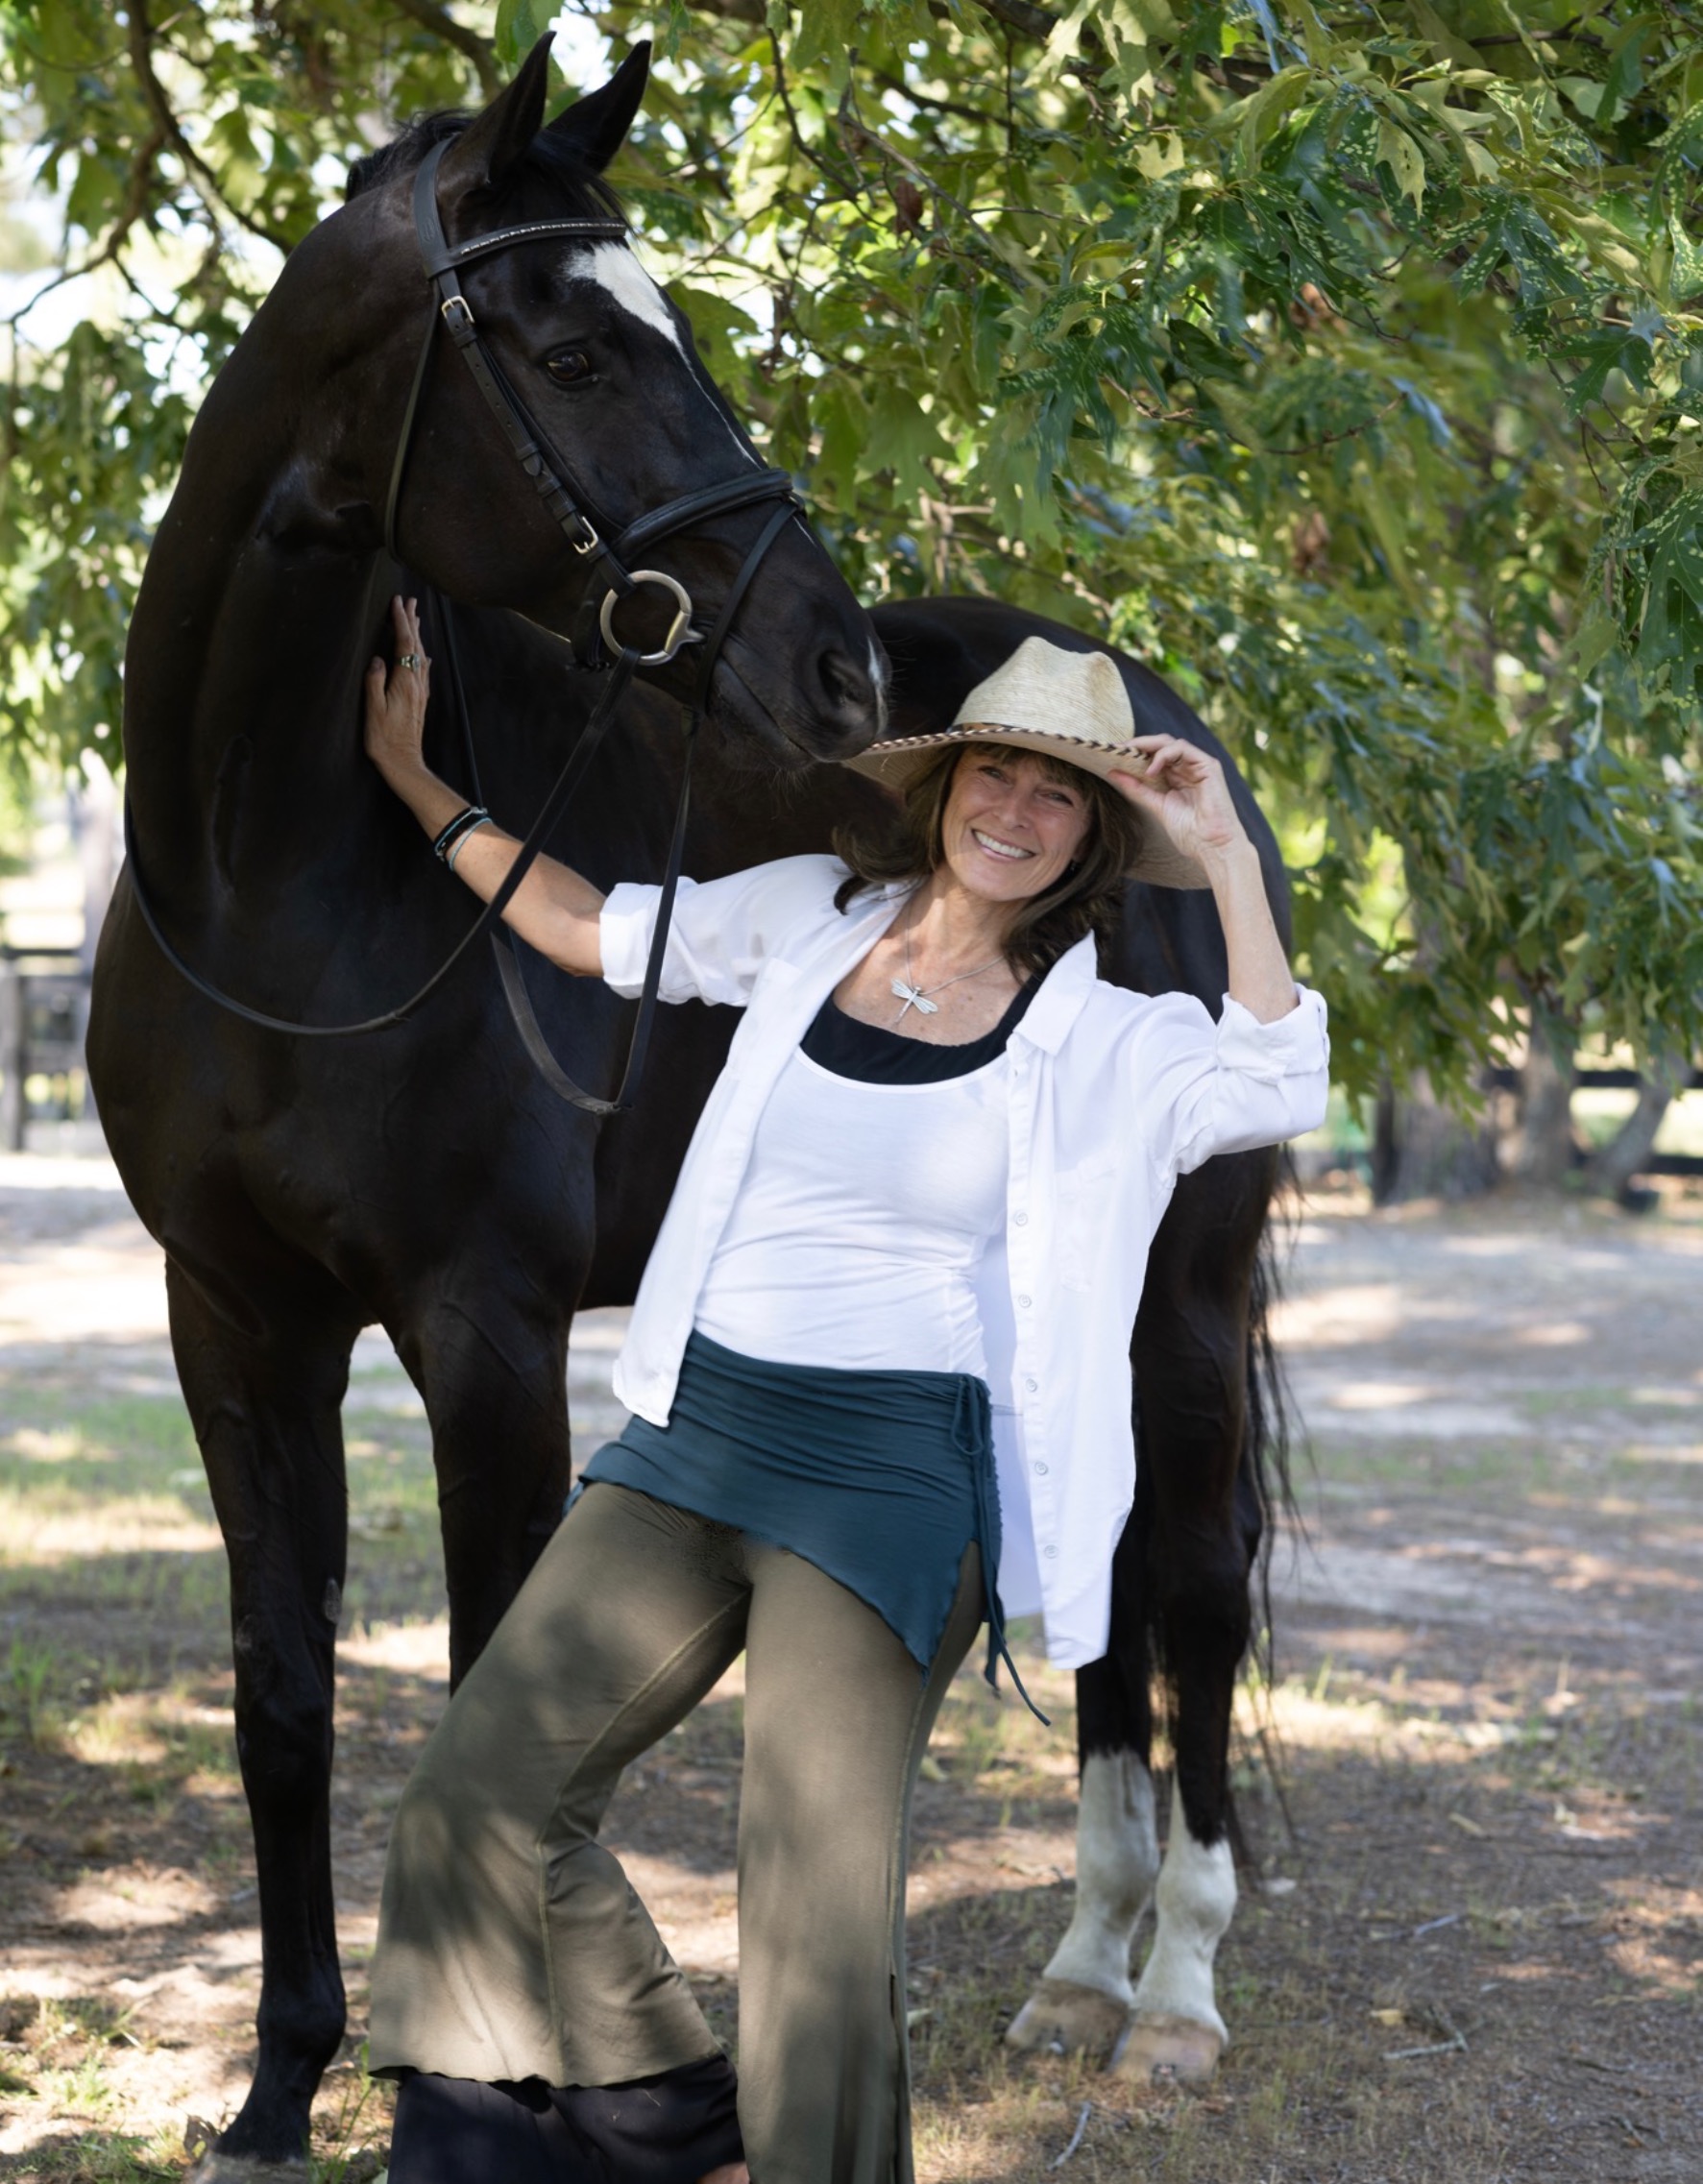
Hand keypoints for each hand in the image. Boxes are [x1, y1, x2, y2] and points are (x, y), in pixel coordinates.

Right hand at [364, 595, 431, 786]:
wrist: (404, 763)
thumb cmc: (384, 739)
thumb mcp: (373, 710)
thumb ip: (374, 682)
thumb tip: (376, 659)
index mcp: (404, 683)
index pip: (403, 644)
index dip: (400, 621)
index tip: (396, 602)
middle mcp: (416, 684)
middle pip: (415, 646)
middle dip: (412, 622)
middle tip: (410, 600)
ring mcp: (420, 692)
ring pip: (420, 656)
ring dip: (418, 635)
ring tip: (416, 617)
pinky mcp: (419, 700)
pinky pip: (422, 670)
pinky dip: (421, 655)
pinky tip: (424, 654)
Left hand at [1108, 735, 1250, 871]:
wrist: (1213, 847)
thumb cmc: (1190, 832)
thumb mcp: (1157, 806)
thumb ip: (1137, 789)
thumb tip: (1113, 772)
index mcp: (1178, 777)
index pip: (1155, 755)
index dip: (1135, 752)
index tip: (1113, 754)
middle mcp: (1189, 768)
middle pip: (1162, 745)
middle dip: (1139, 744)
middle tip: (1117, 748)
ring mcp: (1200, 765)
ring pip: (1171, 743)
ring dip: (1149, 746)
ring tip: (1131, 756)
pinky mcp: (1208, 766)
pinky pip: (1183, 749)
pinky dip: (1164, 754)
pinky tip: (1151, 770)